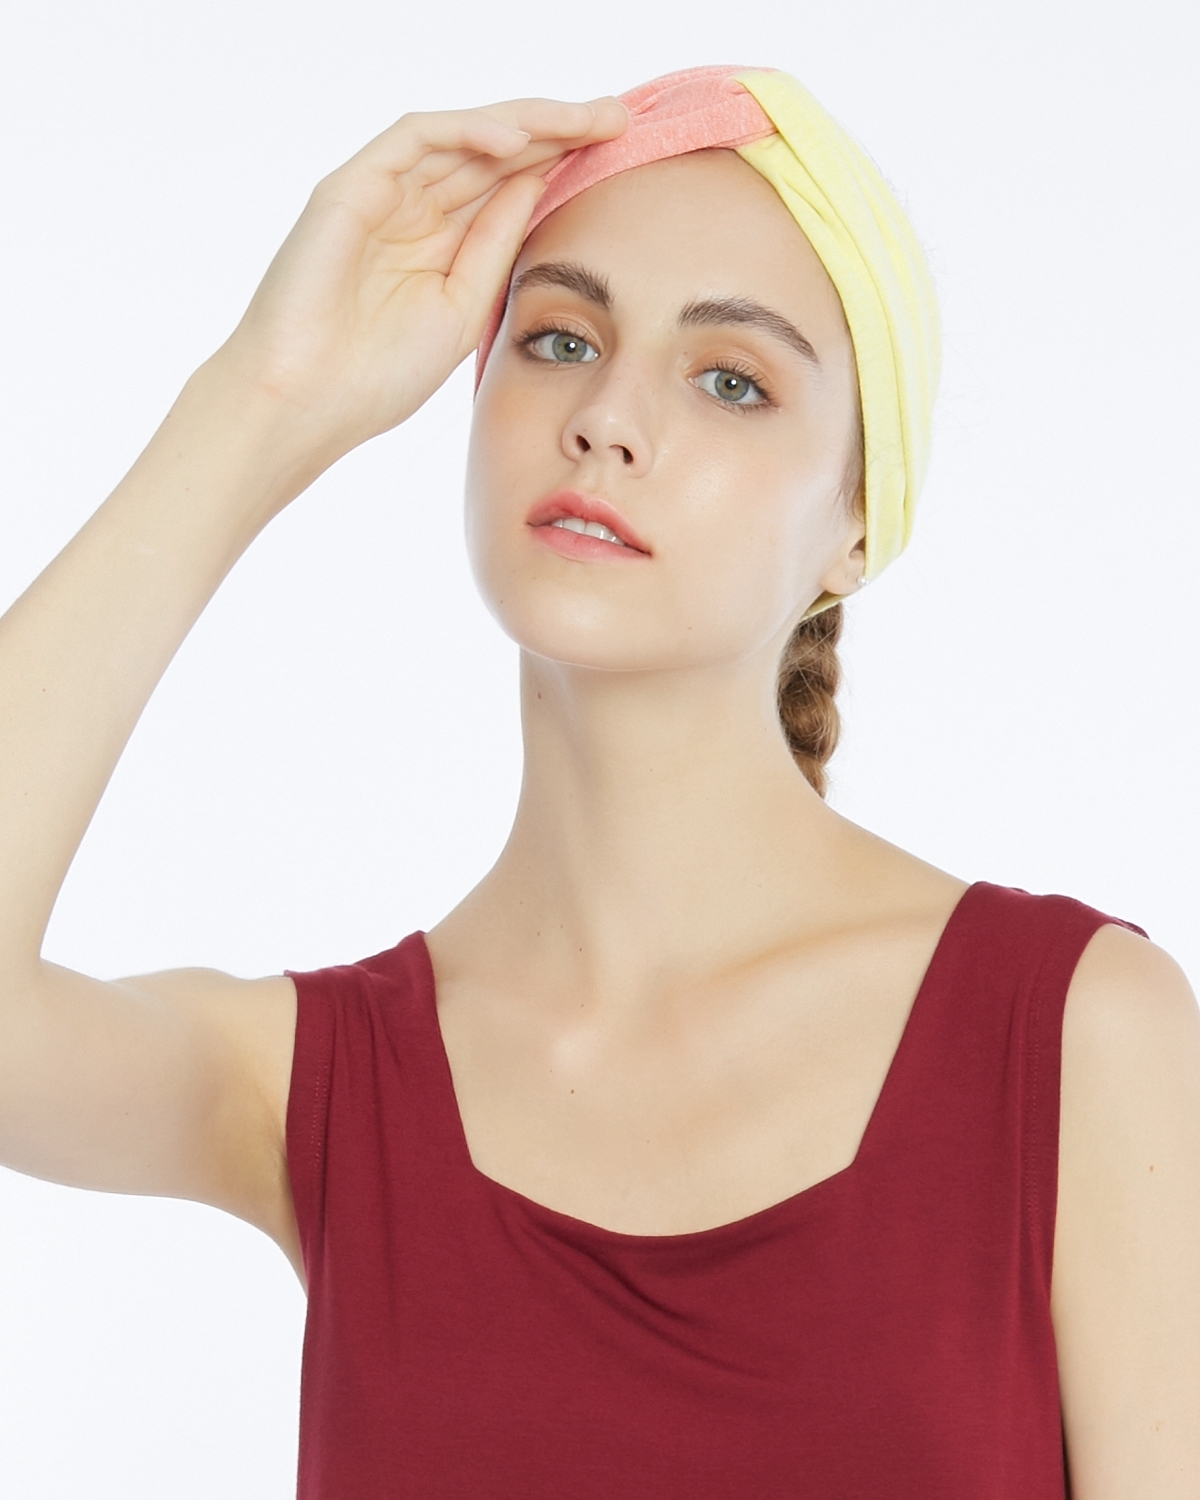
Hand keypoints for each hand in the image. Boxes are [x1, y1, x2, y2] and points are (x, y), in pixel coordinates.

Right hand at [213, 97, 627, 467]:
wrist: (306, 404)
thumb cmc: (375, 376)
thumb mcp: (462, 308)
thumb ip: (495, 246)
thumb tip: (538, 183)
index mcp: (440, 243)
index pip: (507, 183)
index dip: (561, 162)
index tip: (620, 154)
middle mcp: (412, 209)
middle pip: (492, 150)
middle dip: (557, 129)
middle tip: (617, 116)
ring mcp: (380, 194)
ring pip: (460, 135)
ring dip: (524, 121)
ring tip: (581, 119)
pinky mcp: (350, 186)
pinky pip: (414, 138)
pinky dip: (465, 130)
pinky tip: (515, 139)